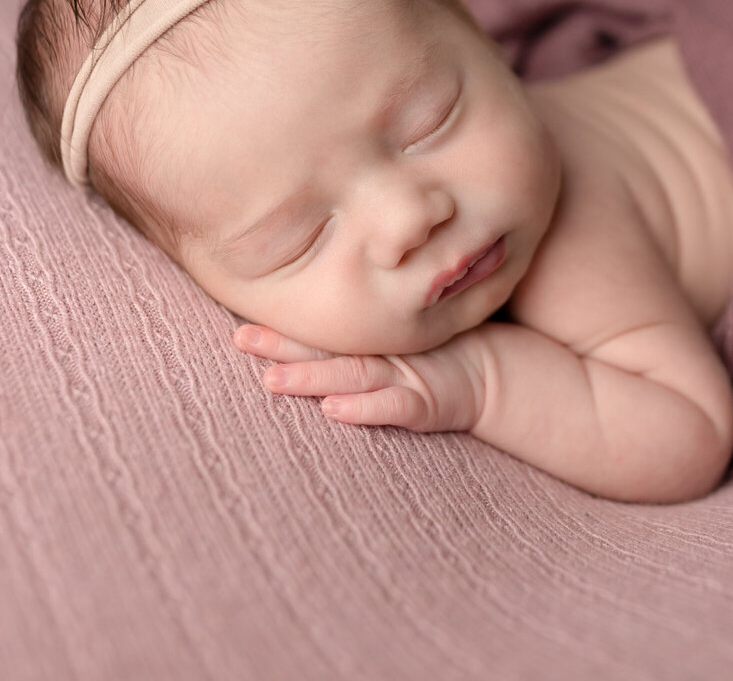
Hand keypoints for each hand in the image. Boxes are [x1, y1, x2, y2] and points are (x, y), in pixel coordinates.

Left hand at [232, 324, 488, 433]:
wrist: (492, 373)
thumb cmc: (437, 353)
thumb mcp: (395, 340)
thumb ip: (354, 335)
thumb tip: (302, 321)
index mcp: (369, 341)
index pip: (320, 334)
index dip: (283, 329)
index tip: (240, 324)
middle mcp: (380, 354)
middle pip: (325, 350)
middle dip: (283, 346)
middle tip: (242, 339)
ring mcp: (403, 376)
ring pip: (350, 376)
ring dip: (310, 379)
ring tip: (272, 381)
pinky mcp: (425, 404)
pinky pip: (391, 406)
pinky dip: (363, 409)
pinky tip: (334, 411)